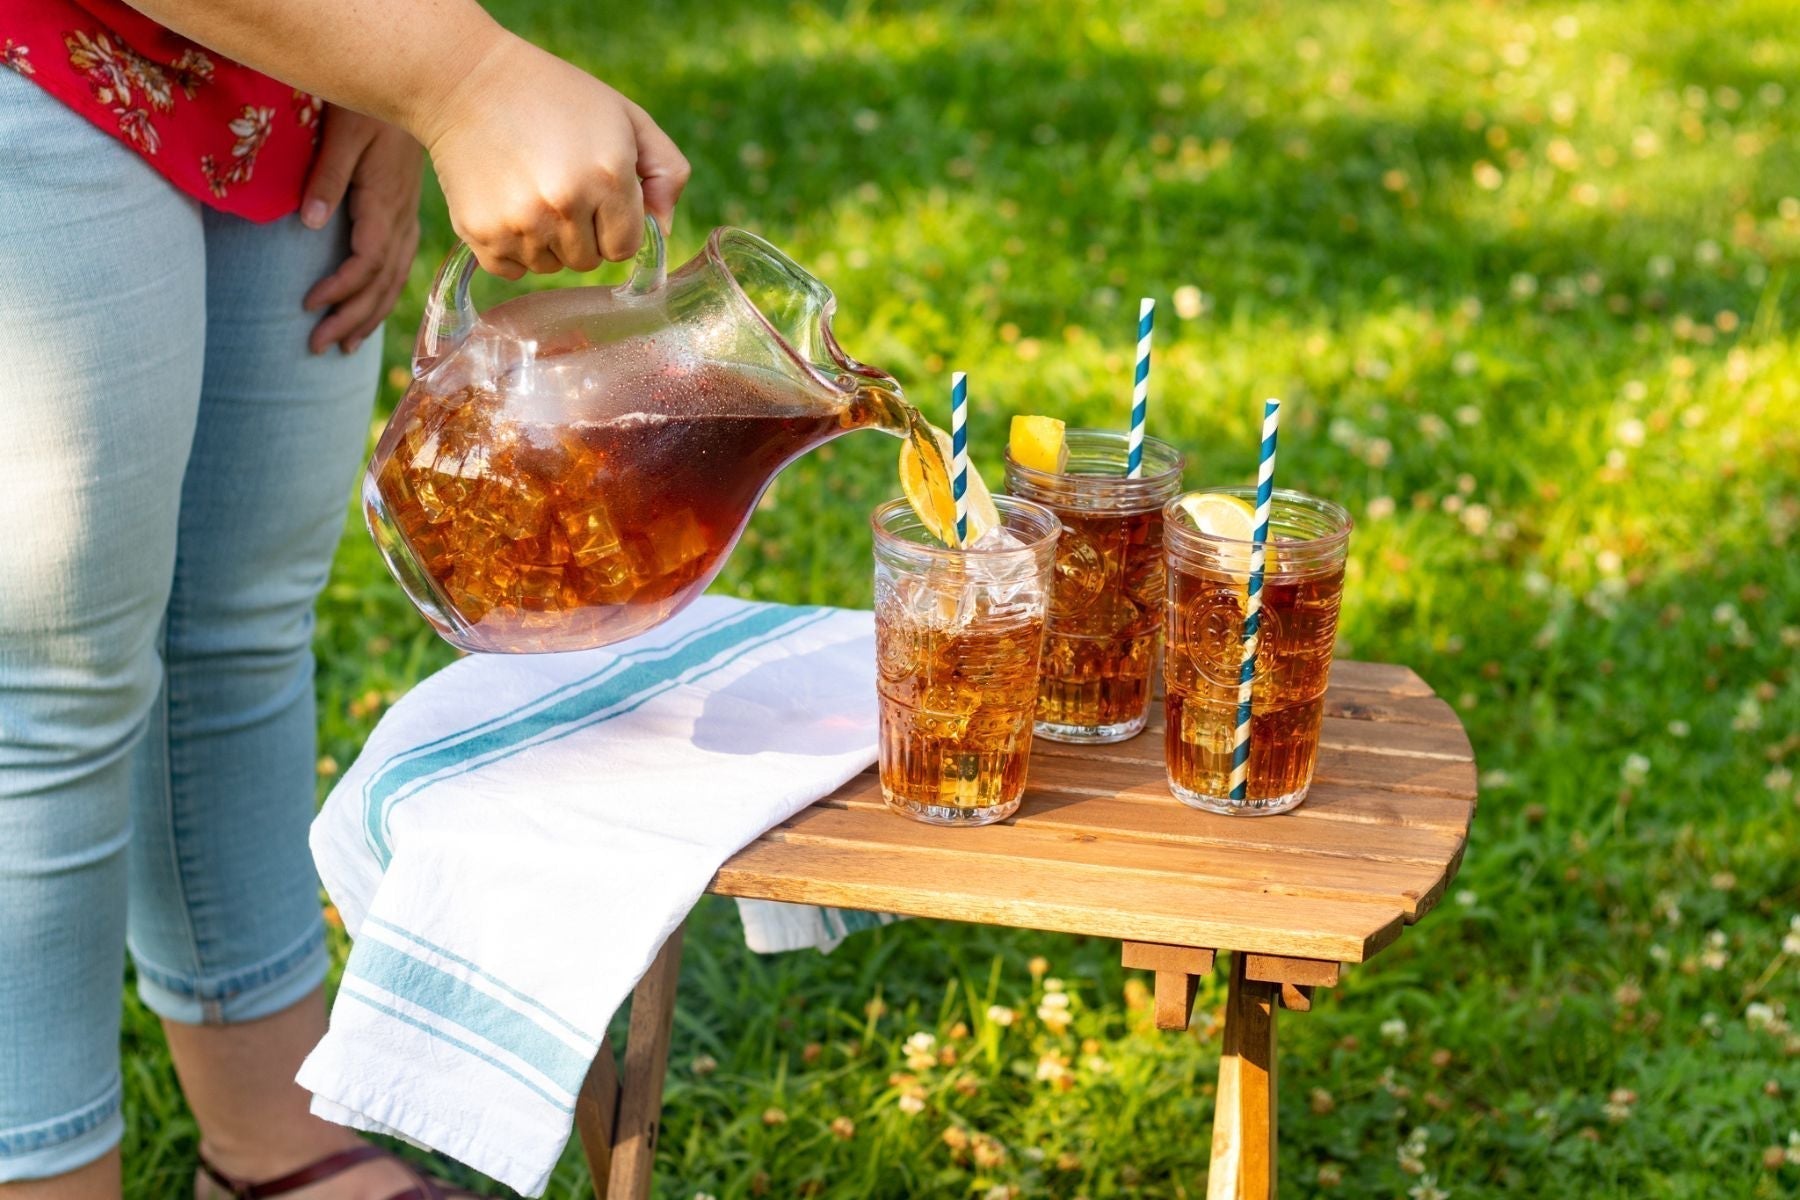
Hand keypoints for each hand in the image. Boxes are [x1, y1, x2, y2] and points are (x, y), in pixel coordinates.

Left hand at [300, 106, 422, 354]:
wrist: (420, 86)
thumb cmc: (371, 103)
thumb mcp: (344, 131)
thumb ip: (326, 176)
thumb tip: (309, 223)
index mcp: (385, 203)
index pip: (366, 262)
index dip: (339, 290)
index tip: (308, 305)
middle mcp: (400, 219)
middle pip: (380, 284)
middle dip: (350, 319)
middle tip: (316, 348)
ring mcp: (407, 218)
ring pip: (392, 282)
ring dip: (367, 317)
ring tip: (342, 346)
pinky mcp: (404, 214)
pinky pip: (398, 267)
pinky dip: (382, 295)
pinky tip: (369, 309)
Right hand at [412, 33, 689, 278]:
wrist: (465, 80)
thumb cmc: (556, 97)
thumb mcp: (626, 117)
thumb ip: (665, 172)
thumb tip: (663, 229)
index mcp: (608, 177)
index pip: (625, 247)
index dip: (614, 224)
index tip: (597, 196)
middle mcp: (565, 206)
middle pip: (589, 261)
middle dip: (582, 232)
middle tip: (559, 186)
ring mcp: (521, 223)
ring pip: (551, 266)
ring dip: (547, 241)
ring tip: (530, 190)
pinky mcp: (481, 233)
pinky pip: (513, 270)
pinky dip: (512, 247)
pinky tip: (506, 203)